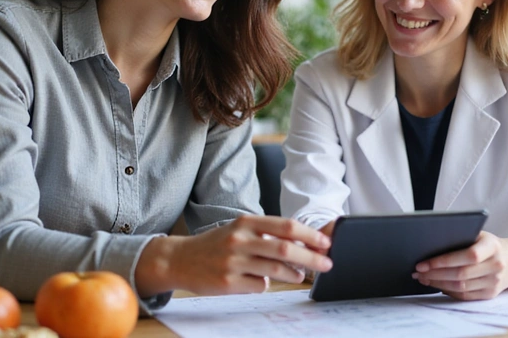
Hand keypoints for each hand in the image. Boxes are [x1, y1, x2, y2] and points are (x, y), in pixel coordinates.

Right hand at [136, 215, 331, 296]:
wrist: (180, 259)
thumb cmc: (217, 244)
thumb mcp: (240, 230)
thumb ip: (267, 235)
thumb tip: (303, 245)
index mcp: (247, 222)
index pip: (287, 226)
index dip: (310, 235)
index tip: (326, 243)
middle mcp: (241, 239)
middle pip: (286, 248)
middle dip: (312, 257)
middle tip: (327, 264)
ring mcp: (233, 261)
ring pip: (275, 269)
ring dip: (294, 274)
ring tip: (300, 276)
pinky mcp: (227, 282)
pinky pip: (259, 285)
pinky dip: (266, 284)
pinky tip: (261, 281)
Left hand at [412, 231, 507, 299]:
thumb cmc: (487, 244)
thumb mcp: (479, 234)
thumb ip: (460, 236)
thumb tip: (429, 243)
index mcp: (492, 246)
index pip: (468, 255)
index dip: (443, 260)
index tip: (423, 262)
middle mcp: (496, 265)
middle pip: (461, 274)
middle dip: (434, 274)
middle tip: (417, 271)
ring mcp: (495, 282)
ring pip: (461, 287)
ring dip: (438, 283)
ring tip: (423, 278)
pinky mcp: (490, 294)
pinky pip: (465, 296)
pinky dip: (448, 291)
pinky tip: (436, 285)